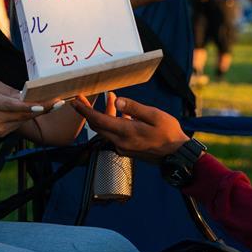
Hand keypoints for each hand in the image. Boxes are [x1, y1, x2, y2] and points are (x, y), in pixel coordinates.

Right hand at [0, 80, 59, 137]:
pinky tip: (35, 110)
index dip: (29, 106)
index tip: (44, 104)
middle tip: (59, 102)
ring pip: (22, 120)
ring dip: (37, 112)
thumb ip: (9, 91)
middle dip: (41, 109)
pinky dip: (26, 117)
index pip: (11, 105)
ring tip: (52, 104)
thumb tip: (28, 95)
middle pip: (21, 115)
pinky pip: (18, 124)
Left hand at [71, 93, 189, 160]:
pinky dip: (113, 121)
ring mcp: (123, 147)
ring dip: (105, 113)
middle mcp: (121, 142)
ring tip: (111, 97)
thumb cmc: (169, 133)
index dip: (85, 111)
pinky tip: (122, 112)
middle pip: (98, 125)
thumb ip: (134, 108)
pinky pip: (114, 134)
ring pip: (106, 129)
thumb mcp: (154, 115)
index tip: (75, 101)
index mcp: (126, 132)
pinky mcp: (127, 149)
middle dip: (89, 111)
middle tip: (83, 98)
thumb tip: (117, 100)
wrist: (177, 154)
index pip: (98, 120)